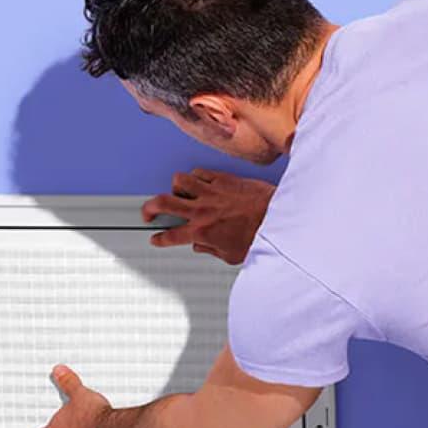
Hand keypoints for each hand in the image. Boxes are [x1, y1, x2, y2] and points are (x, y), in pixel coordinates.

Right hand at [140, 169, 273, 264]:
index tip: (156, 238)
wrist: (278, 218)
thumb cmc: (259, 236)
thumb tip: (201, 246)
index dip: (159, 238)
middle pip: (162, 202)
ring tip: (179, 194)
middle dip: (149, 207)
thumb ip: (211, 250)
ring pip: (178, 181)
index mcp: (202, 232)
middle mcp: (202, 210)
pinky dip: (195, 176)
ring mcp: (211, 192)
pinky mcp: (223, 179)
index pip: (170, 236)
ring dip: (175, 188)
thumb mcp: (231, 255)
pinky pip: (199, 172)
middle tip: (149, 211)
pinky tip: (198, 181)